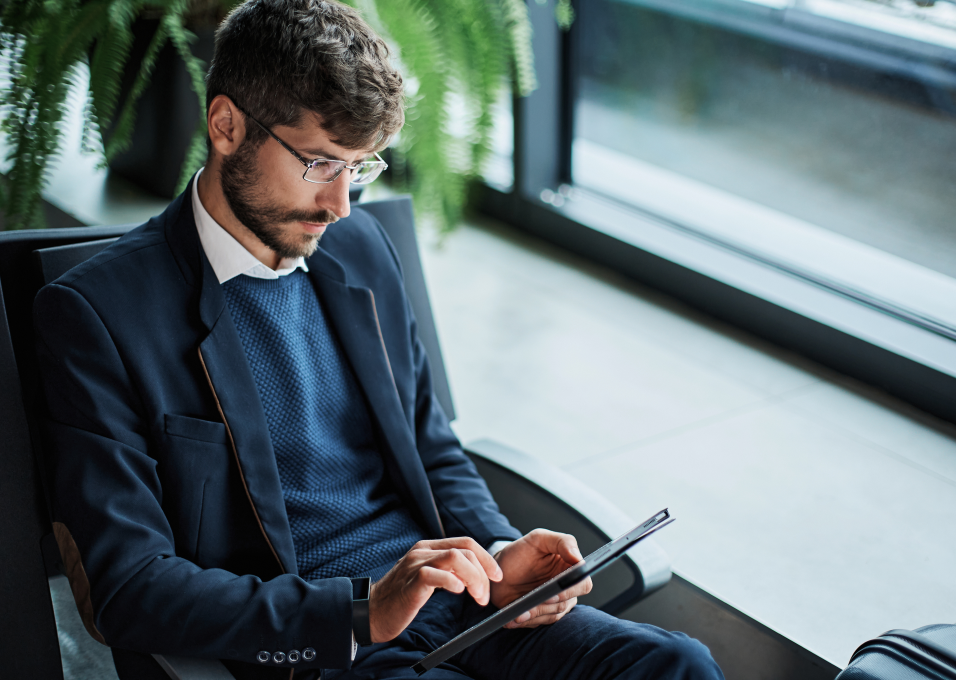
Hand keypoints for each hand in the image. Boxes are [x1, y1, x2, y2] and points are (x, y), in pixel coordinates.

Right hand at [368, 537, 502, 642]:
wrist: (371, 613)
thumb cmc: (401, 599)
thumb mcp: (427, 578)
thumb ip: (446, 569)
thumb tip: (474, 573)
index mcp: (428, 548)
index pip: (466, 543)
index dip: (486, 558)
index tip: (497, 577)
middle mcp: (423, 551)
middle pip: (465, 550)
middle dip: (483, 572)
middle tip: (485, 596)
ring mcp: (415, 564)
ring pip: (455, 558)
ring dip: (474, 578)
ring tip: (478, 597)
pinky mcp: (411, 582)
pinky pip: (437, 575)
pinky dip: (454, 582)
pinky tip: (458, 593)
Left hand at [491, 529, 591, 628]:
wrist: (499, 570)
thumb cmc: (520, 553)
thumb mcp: (538, 539)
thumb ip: (562, 542)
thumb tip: (578, 559)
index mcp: (569, 569)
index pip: (583, 583)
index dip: (571, 589)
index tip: (555, 589)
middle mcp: (565, 589)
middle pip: (567, 603)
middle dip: (548, 604)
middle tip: (532, 602)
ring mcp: (553, 604)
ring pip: (552, 615)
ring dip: (535, 613)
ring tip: (519, 612)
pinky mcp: (540, 616)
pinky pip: (538, 623)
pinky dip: (526, 621)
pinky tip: (513, 618)